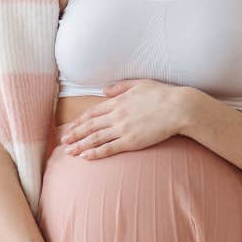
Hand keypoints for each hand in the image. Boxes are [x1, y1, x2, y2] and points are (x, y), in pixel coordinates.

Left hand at [60, 80, 190, 159]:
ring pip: (96, 138)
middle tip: (63, 141)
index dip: (80, 120)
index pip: (93, 112)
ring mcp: (123, 129)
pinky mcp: (131, 141)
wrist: (178, 108)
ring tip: (69, 151)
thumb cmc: (162, 95)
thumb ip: (120, 87)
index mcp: (118, 101)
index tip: (71, 126)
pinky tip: (86, 157)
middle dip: (75, 133)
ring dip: (81, 145)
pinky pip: (109, 148)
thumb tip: (104, 90)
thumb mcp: (139, 84)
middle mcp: (117, 115)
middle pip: (90, 126)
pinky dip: (96, 152)